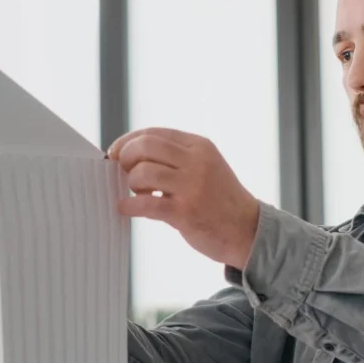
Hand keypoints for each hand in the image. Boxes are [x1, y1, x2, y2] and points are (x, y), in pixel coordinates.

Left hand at [108, 127, 259, 270]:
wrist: (247, 229)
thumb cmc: (219, 199)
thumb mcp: (206, 166)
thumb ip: (176, 157)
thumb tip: (131, 152)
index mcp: (200, 146)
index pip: (154, 133)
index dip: (129, 141)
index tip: (116, 152)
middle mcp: (197, 161)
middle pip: (145, 146)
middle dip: (126, 157)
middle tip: (125, 172)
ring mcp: (192, 186)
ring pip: (143, 172)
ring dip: (132, 183)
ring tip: (139, 192)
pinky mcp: (185, 212)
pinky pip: (145, 204)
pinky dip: (129, 205)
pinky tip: (126, 208)